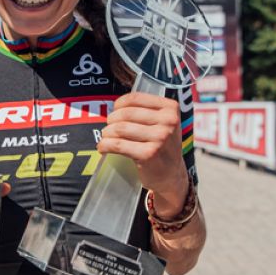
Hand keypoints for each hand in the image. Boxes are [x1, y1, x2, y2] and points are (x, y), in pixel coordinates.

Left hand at [98, 92, 189, 218]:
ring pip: (120, 128)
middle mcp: (168, 122)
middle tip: (109, 127)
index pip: (136, 98)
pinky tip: (103, 148)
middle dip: (112, 119)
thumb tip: (116, 106)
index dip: (120, 103)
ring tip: (106, 137)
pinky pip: (118, 145)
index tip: (115, 110)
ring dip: (107, 133)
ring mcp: (160, 138)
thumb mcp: (164, 123)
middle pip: (126, 113)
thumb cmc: (163, 146)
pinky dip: (106, 145)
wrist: (172, 175)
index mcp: (171, 109)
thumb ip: (147, 110)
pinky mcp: (148, 154)